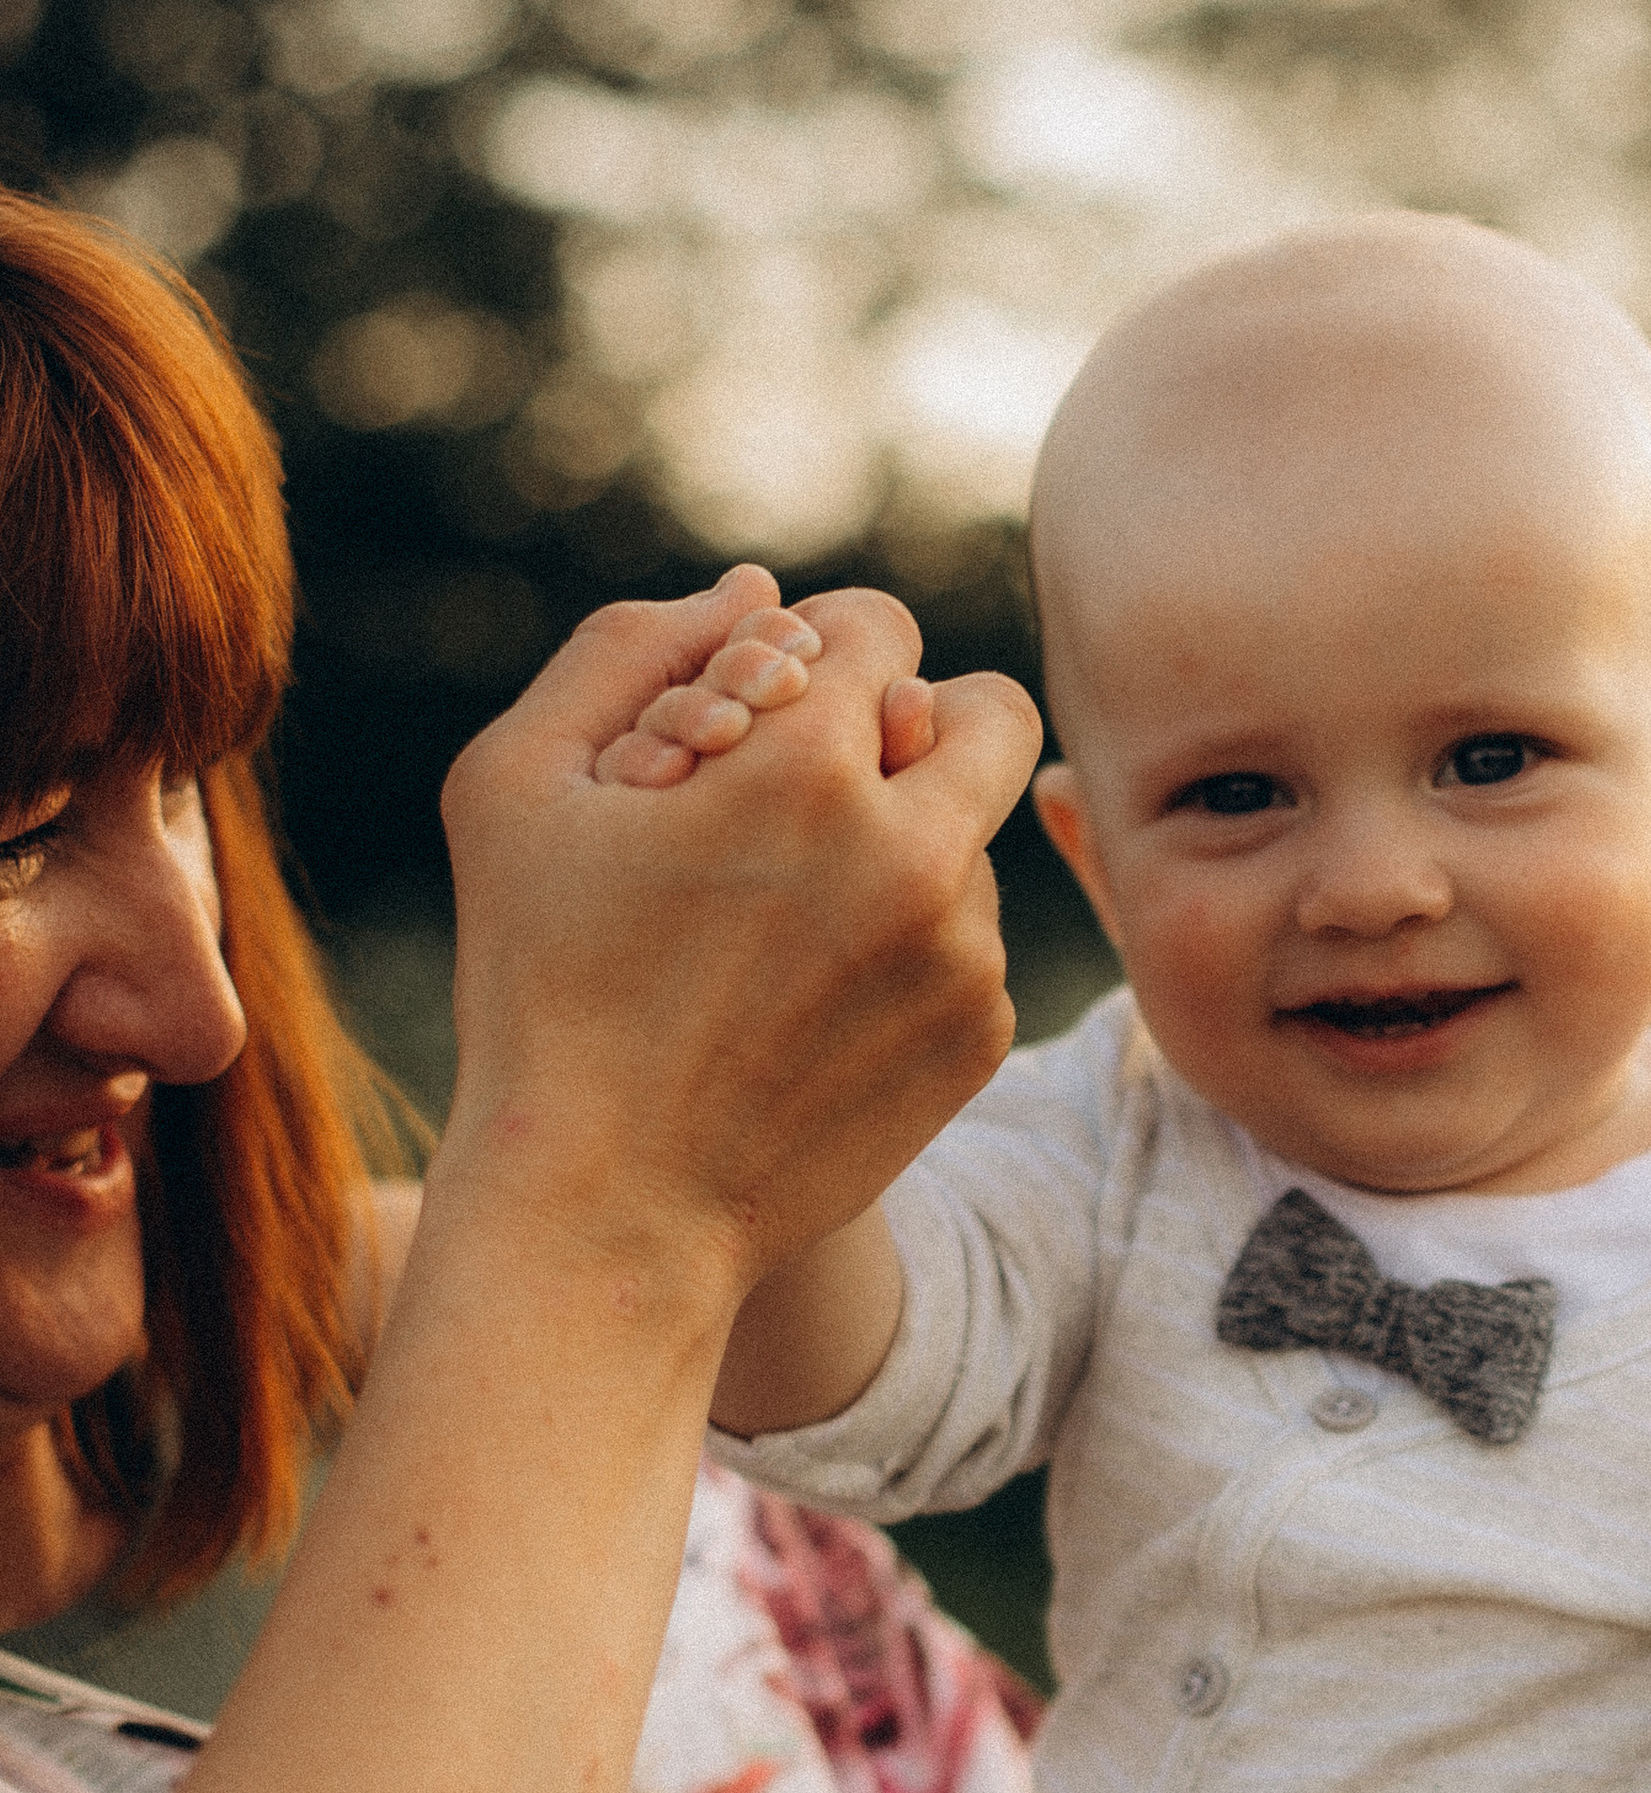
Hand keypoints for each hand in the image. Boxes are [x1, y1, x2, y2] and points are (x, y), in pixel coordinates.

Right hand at [439, 565, 1041, 1295]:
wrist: (606, 1206)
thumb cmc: (536, 986)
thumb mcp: (515, 787)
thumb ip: (626, 648)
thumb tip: (759, 586)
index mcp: (803, 767)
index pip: (883, 627)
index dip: (817, 657)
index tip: (770, 713)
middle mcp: (912, 851)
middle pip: (992, 713)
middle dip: (926, 722)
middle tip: (843, 777)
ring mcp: (961, 951)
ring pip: (974, 838)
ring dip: (904, 849)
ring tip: (786, 925)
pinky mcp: (981, 1033)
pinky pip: (972, 941)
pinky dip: (909, 950)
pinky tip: (809, 1003)